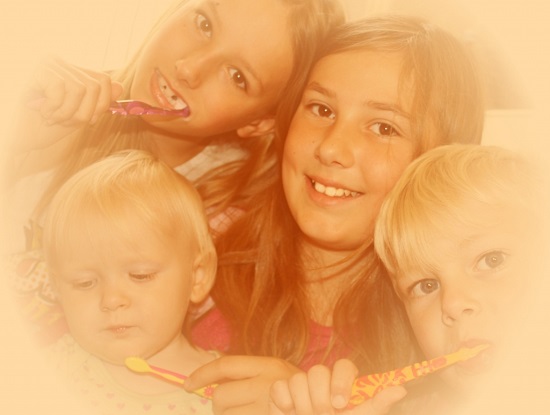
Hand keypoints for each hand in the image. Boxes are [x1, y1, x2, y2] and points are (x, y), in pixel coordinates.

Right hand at [12, 56, 122, 152]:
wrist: (18, 139)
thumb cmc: (45, 128)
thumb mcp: (78, 117)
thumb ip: (97, 103)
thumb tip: (120, 86)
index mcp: (71, 72)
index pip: (103, 80)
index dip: (102, 104)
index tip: (88, 120)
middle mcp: (60, 63)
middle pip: (95, 85)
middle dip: (85, 112)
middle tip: (65, 121)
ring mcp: (49, 64)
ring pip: (81, 88)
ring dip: (68, 112)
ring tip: (52, 117)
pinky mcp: (38, 69)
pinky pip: (61, 89)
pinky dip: (55, 108)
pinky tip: (41, 111)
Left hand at [184, 355, 300, 414]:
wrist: (327, 406)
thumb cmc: (297, 394)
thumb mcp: (277, 374)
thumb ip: (250, 375)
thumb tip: (213, 382)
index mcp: (267, 365)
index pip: (225, 365)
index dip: (202, 374)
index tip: (187, 385)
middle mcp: (266, 384)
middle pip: (220, 396)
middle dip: (219, 407)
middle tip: (231, 410)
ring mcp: (267, 408)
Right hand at [269, 359, 406, 414]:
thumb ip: (377, 404)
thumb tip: (401, 389)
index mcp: (342, 384)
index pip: (344, 366)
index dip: (340, 380)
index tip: (340, 404)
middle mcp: (322, 381)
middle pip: (317, 371)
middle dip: (320, 399)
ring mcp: (300, 385)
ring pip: (298, 379)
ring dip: (303, 405)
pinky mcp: (280, 392)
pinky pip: (279, 387)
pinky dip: (284, 402)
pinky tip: (289, 413)